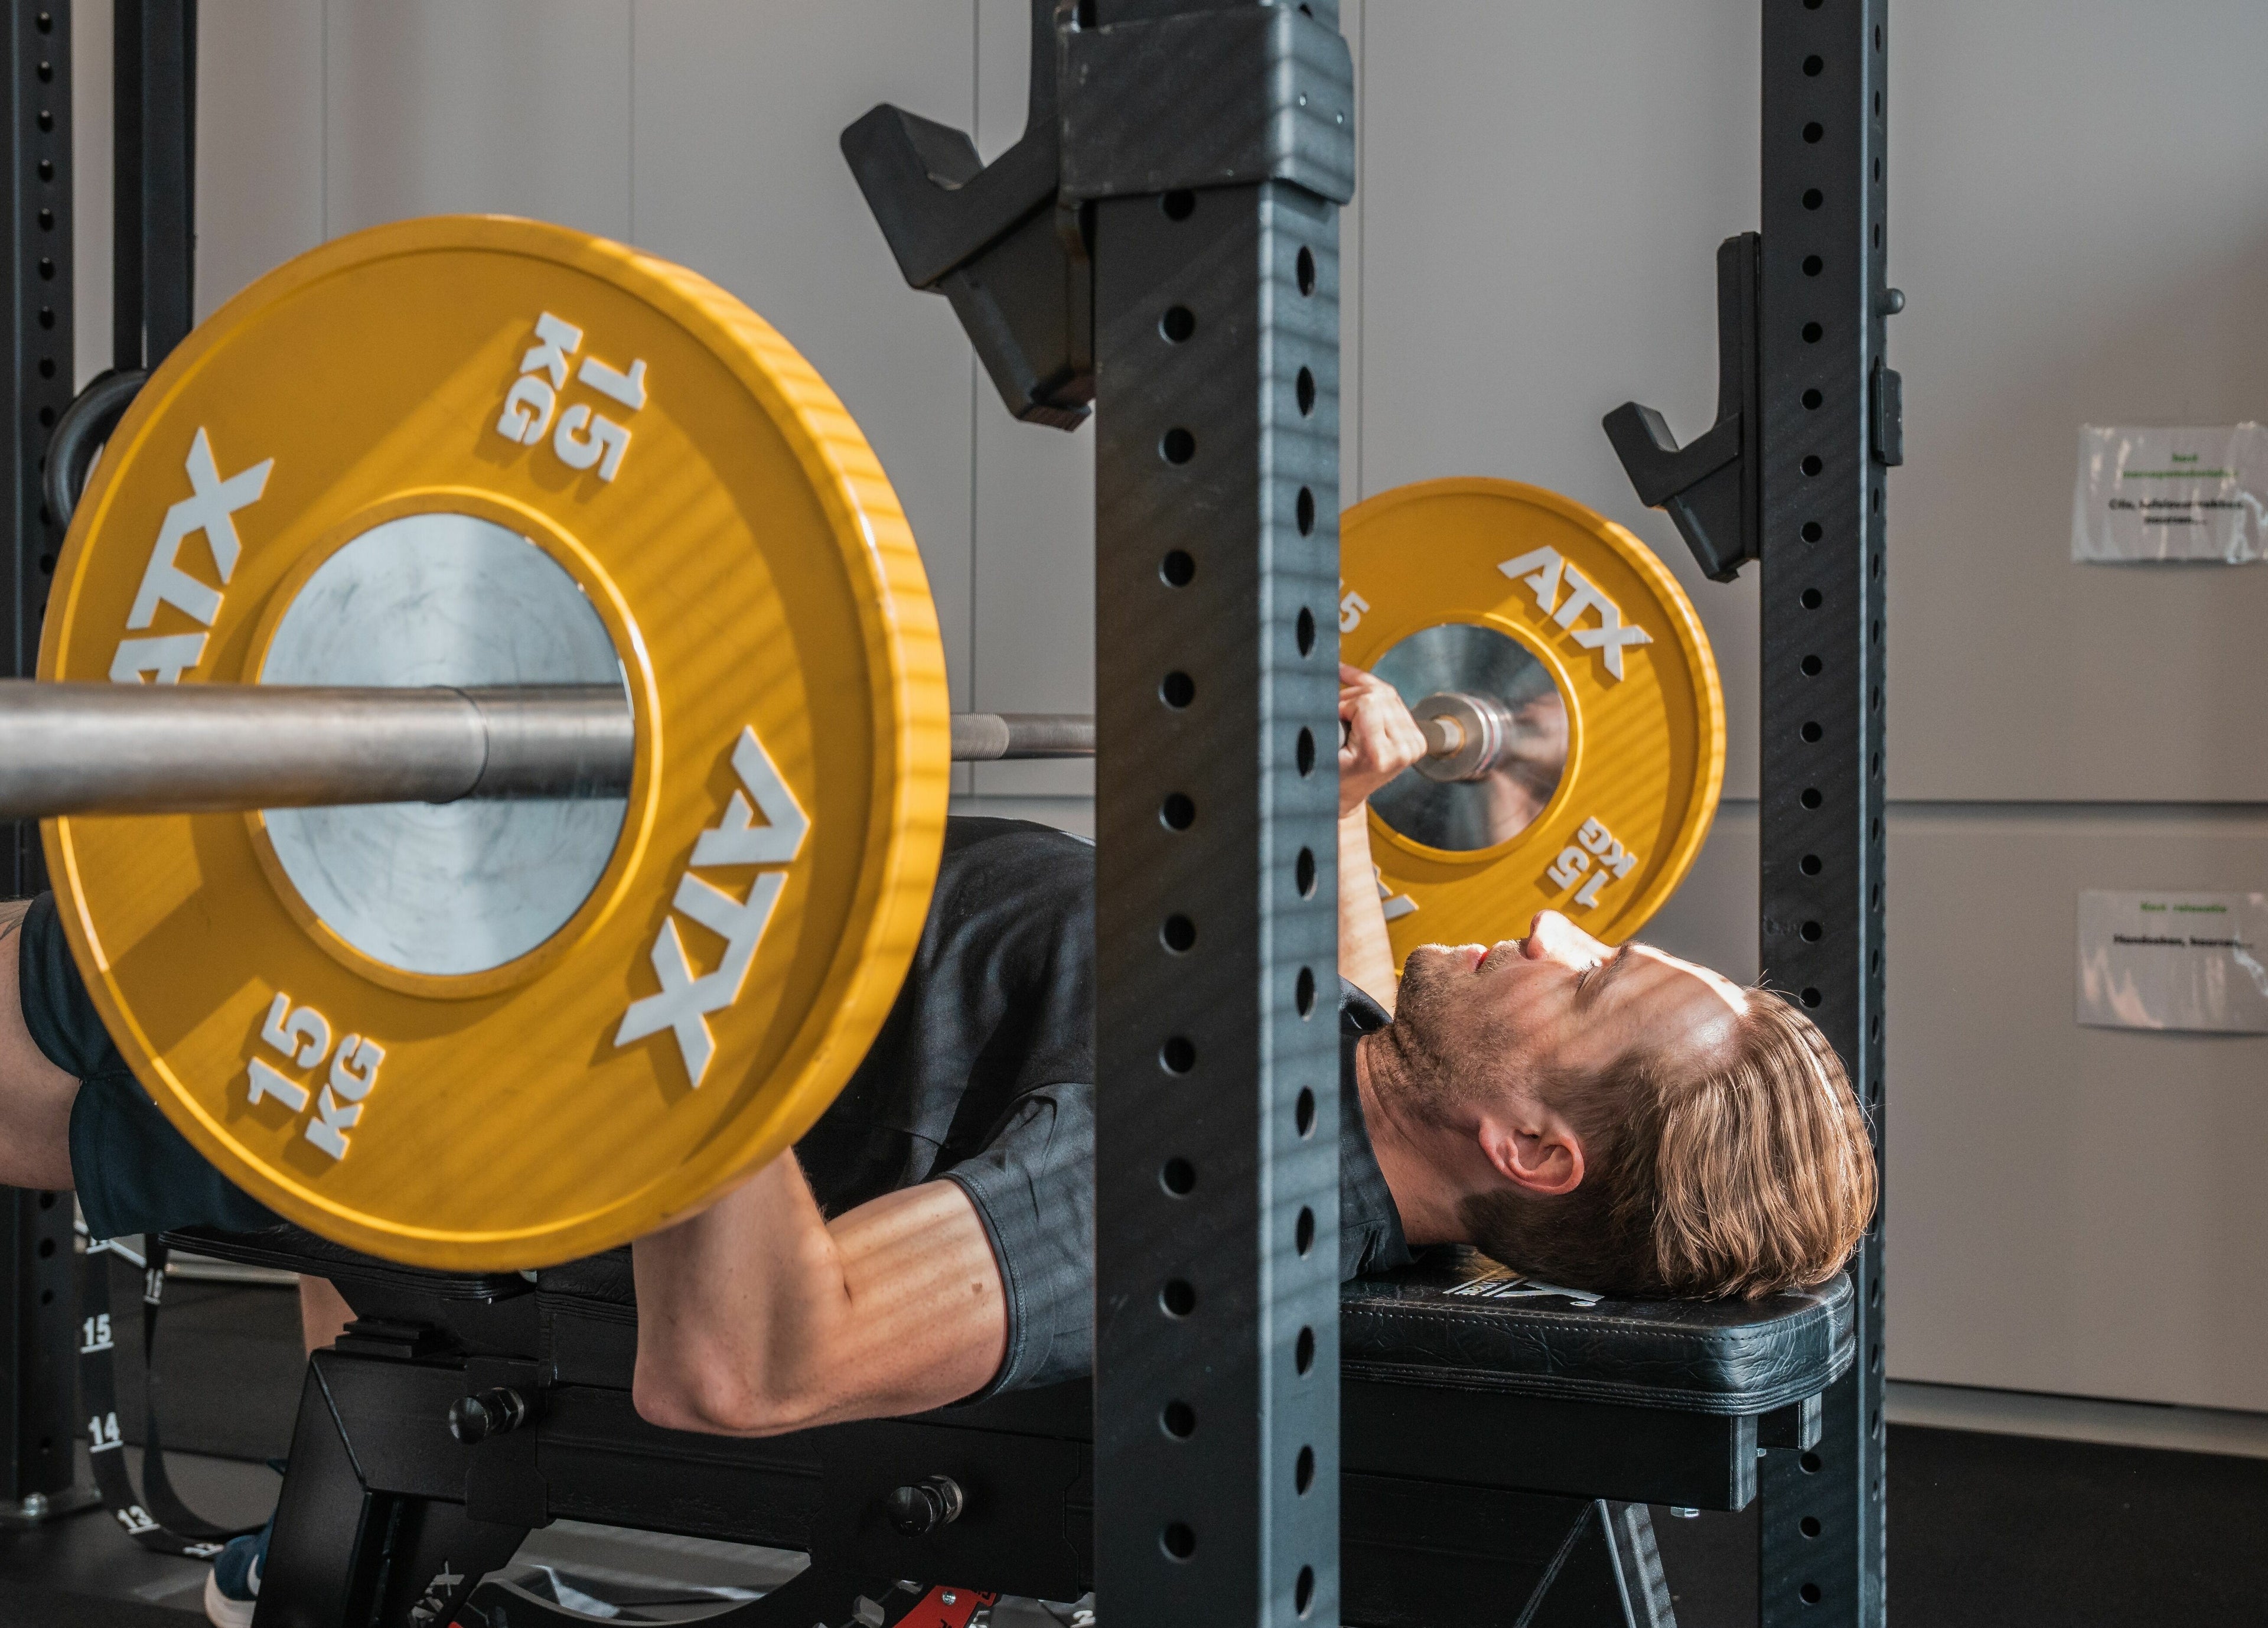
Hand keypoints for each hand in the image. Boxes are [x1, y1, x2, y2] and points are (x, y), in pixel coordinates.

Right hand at [1339, 662, 1426, 817]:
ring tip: (1345, 703)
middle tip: (1336, 711)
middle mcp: (1403, 749)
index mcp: (1380, 754)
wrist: (1347, 794)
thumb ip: (1329, 723)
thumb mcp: (1324, 752)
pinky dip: (1375, 691)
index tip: (1333, 716)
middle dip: (1352, 696)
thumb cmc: (1332, 778)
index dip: (1345, 703)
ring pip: (1388, 693)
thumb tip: (1328, 689)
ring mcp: (1412, 743)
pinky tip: (1357, 686)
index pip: (1367, 703)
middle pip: (1380, 694)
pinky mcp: (1415, 737)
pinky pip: (1395, 700)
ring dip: (1362, 691)